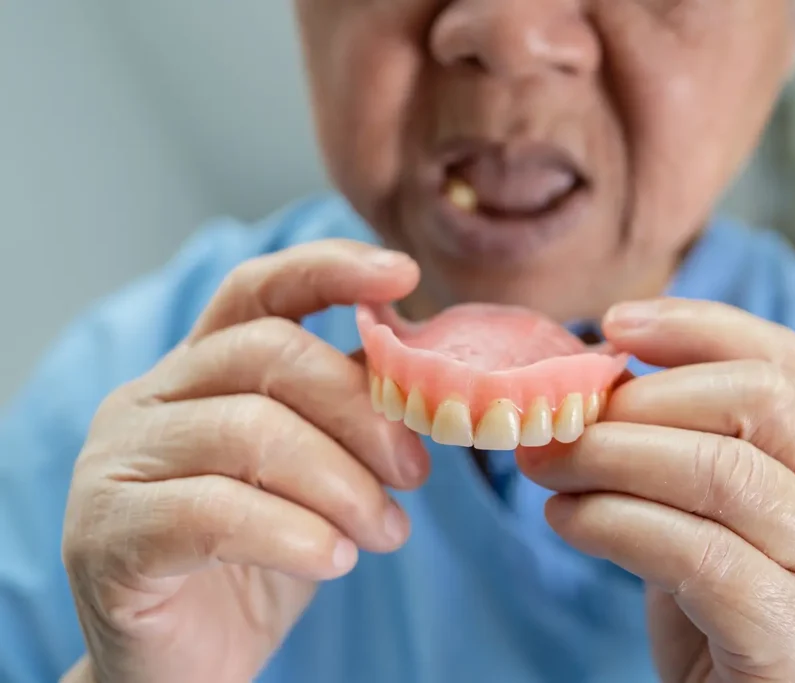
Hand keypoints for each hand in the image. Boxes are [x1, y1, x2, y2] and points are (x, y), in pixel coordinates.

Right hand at [61, 241, 428, 682]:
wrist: (188, 664)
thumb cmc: (261, 557)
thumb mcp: (315, 472)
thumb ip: (346, 412)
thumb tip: (418, 365)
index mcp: (200, 372)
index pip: (258, 291)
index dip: (330, 269)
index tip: (404, 276)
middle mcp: (150, 399)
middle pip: (270, 355)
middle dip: (361, 411)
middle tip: (414, 472)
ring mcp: (118, 462)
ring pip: (250, 432)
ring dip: (342, 485)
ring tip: (386, 533)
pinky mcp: (108, 534)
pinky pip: (214, 512)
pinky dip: (294, 534)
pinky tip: (333, 562)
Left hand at [517, 298, 794, 682]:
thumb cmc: (716, 618)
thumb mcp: (705, 516)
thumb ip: (675, 450)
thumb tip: (592, 378)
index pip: (785, 363)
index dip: (697, 328)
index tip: (613, 324)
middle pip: (757, 402)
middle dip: (641, 399)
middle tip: (558, 417)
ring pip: (720, 472)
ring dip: (609, 456)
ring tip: (545, 466)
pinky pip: (694, 551)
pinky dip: (612, 522)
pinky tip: (566, 520)